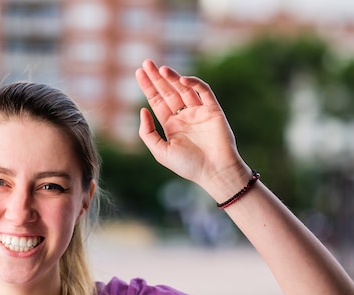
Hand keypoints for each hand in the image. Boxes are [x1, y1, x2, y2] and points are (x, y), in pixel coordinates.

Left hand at [135, 59, 248, 196]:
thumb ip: (148, 133)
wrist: (214, 171)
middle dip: (157, 77)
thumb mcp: (160, 151)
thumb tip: (142, 110)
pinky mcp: (213, 110)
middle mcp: (184, 116)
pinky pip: (204, 91)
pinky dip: (194, 84)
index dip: (148, 86)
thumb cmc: (188, 166)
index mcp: (171, 125)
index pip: (157, 101)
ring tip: (161, 68)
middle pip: (168, 91)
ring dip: (173, 77)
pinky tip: (181, 80)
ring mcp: (199, 112)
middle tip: (147, 62)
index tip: (139, 72)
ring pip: (184, 89)